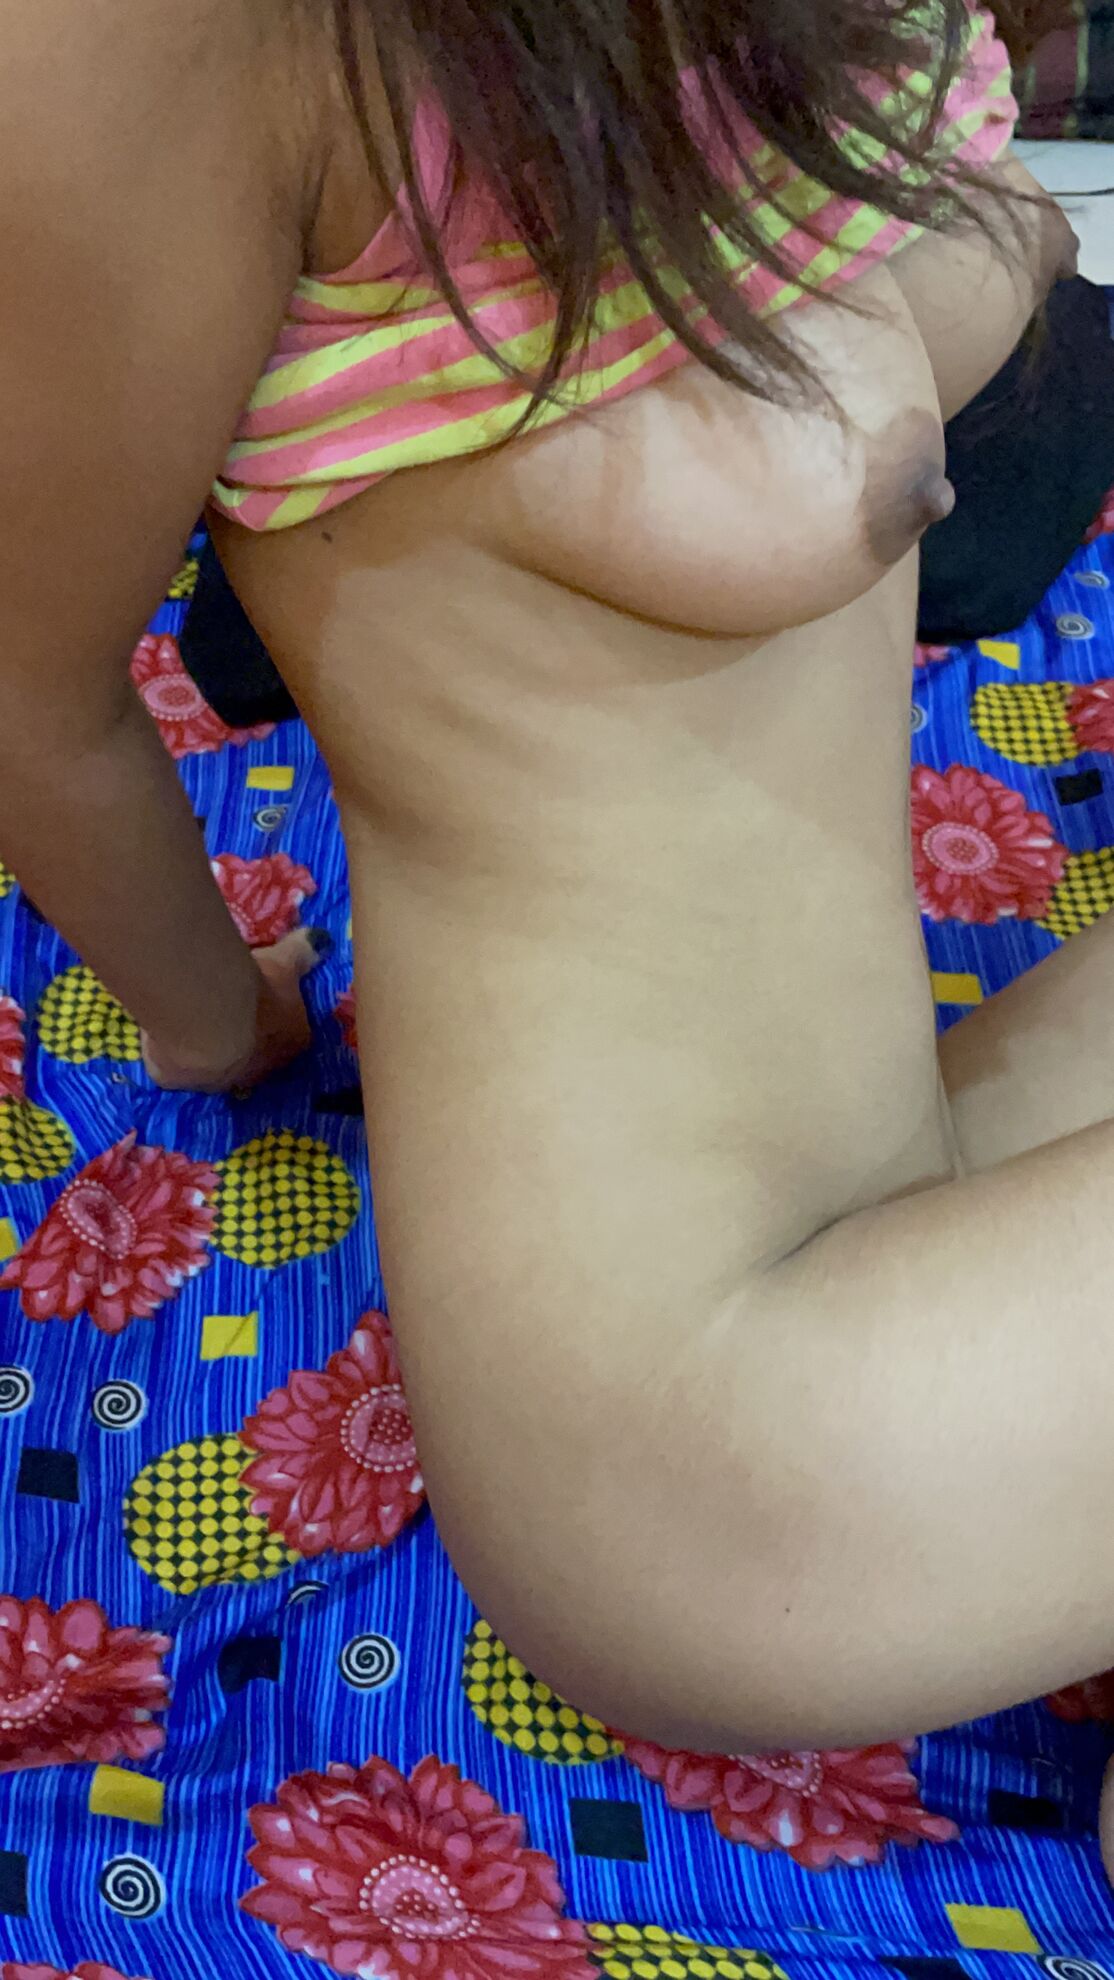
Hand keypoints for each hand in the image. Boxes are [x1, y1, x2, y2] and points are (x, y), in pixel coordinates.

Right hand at [142, 927, 324, 1091]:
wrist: (206, 1016)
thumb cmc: (255, 990)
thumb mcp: (283, 962)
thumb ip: (301, 953)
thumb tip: (319, 941)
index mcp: (291, 1044)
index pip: (292, 1033)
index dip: (278, 1016)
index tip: (262, 997)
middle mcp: (258, 1071)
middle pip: (253, 1052)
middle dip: (242, 1034)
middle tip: (223, 1005)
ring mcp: (217, 1081)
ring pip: (213, 1062)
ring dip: (204, 1043)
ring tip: (188, 1014)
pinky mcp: (177, 1081)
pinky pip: (174, 1065)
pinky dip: (168, 1049)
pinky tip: (161, 1029)